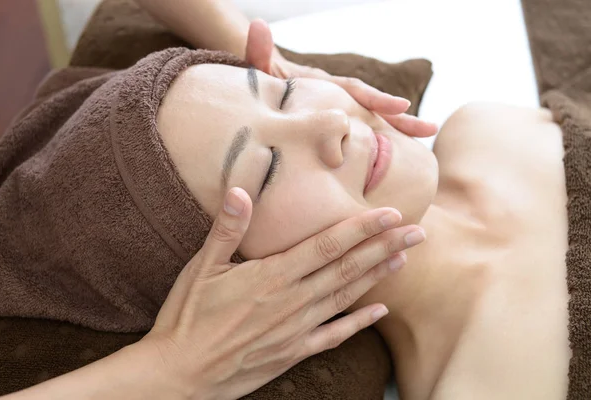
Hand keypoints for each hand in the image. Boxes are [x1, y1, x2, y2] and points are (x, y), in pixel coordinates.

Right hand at [138, 187, 424, 399]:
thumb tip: (242, 190)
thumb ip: (227, 228)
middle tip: (418, 231)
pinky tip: (380, 311)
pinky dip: (359, 322)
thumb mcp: (201, 267)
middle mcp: (293, 300)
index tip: (392, 213)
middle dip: (385, 247)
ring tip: (405, 258)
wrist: (180, 373)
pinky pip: (335, 335)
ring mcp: (297, 328)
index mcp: (273, 275)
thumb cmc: (188, 317)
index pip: (328, 244)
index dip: (362, 228)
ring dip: (378, 276)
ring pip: (347, 297)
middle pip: (348, 268)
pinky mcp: (294, 351)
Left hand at [245, 19, 438, 137]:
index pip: (354, 90)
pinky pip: (362, 132)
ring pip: (373, 120)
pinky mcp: (338, 122)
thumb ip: (260, 52)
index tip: (399, 105)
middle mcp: (339, 95)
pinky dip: (379, 141)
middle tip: (429, 129)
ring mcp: (340, 108)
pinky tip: (393, 159)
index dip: (376, 98)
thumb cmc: (264, 79)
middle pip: (373, 105)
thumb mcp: (261, 69)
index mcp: (325, 85)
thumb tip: (258, 26)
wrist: (266, 80)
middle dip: (400, 117)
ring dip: (398, 129)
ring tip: (426, 139)